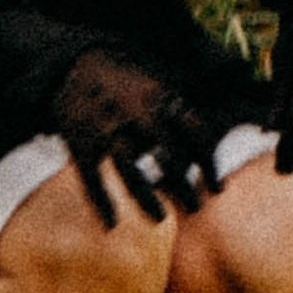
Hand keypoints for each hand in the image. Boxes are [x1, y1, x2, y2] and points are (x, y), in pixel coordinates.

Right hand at [49, 50, 226, 227]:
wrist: (74, 67)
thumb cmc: (126, 88)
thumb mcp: (158, 88)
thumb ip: (183, 114)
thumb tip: (218, 144)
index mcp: (158, 99)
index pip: (193, 132)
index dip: (209, 163)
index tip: (218, 189)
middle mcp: (133, 113)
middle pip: (164, 152)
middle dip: (183, 183)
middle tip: (196, 208)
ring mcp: (104, 127)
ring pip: (127, 167)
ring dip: (145, 197)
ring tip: (161, 218)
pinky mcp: (78, 141)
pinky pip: (90, 176)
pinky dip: (101, 202)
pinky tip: (112, 224)